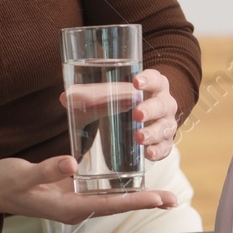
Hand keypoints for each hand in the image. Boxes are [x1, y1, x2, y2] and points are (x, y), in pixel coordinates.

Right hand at [0, 156, 177, 223]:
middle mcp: (76, 207)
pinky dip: (121, 187)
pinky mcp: (72, 192)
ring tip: (164, 195)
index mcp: (67, 207)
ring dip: (138, 196)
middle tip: (174, 199)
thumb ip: (47, 169)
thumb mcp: (23, 174)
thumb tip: (72, 163)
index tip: (159, 198)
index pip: (109, 204)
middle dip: (145, 201)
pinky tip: (134, 181)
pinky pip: (102, 191)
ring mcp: (75, 201)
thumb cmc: (5, 182)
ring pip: (113, 199)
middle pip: (117, 205)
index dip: (136, 200)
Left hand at [58, 68, 177, 161]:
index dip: (148, 79)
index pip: (156, 78)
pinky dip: (159, 151)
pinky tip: (148, 154)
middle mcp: (164, 104)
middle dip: (151, 108)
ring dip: (154, 132)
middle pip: (164, 103)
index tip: (136, 82)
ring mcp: (166, 124)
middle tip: (136, 113)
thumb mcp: (105, 98)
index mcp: (153, 86)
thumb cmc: (121, 104)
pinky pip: (166, 148)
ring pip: (167, 127)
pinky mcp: (164, 144)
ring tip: (139, 137)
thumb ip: (86, 97)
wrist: (139, 122)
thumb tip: (65, 97)